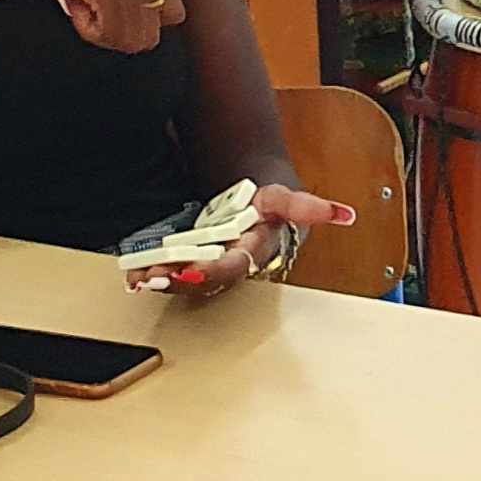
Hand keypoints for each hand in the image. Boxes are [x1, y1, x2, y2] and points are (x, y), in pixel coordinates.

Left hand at [129, 183, 355, 298]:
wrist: (252, 200)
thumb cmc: (267, 203)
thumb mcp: (285, 199)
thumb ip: (309, 206)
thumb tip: (345, 215)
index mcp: (254, 254)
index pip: (233, 268)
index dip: (211, 271)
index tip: (189, 270)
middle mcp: (230, 265)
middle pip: (202, 280)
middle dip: (177, 281)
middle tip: (152, 276)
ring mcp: (208, 264)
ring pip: (183, 281)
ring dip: (160, 280)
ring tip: (139, 276)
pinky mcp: (190, 260)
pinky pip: (170, 272)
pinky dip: (152, 274)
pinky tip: (135, 273)